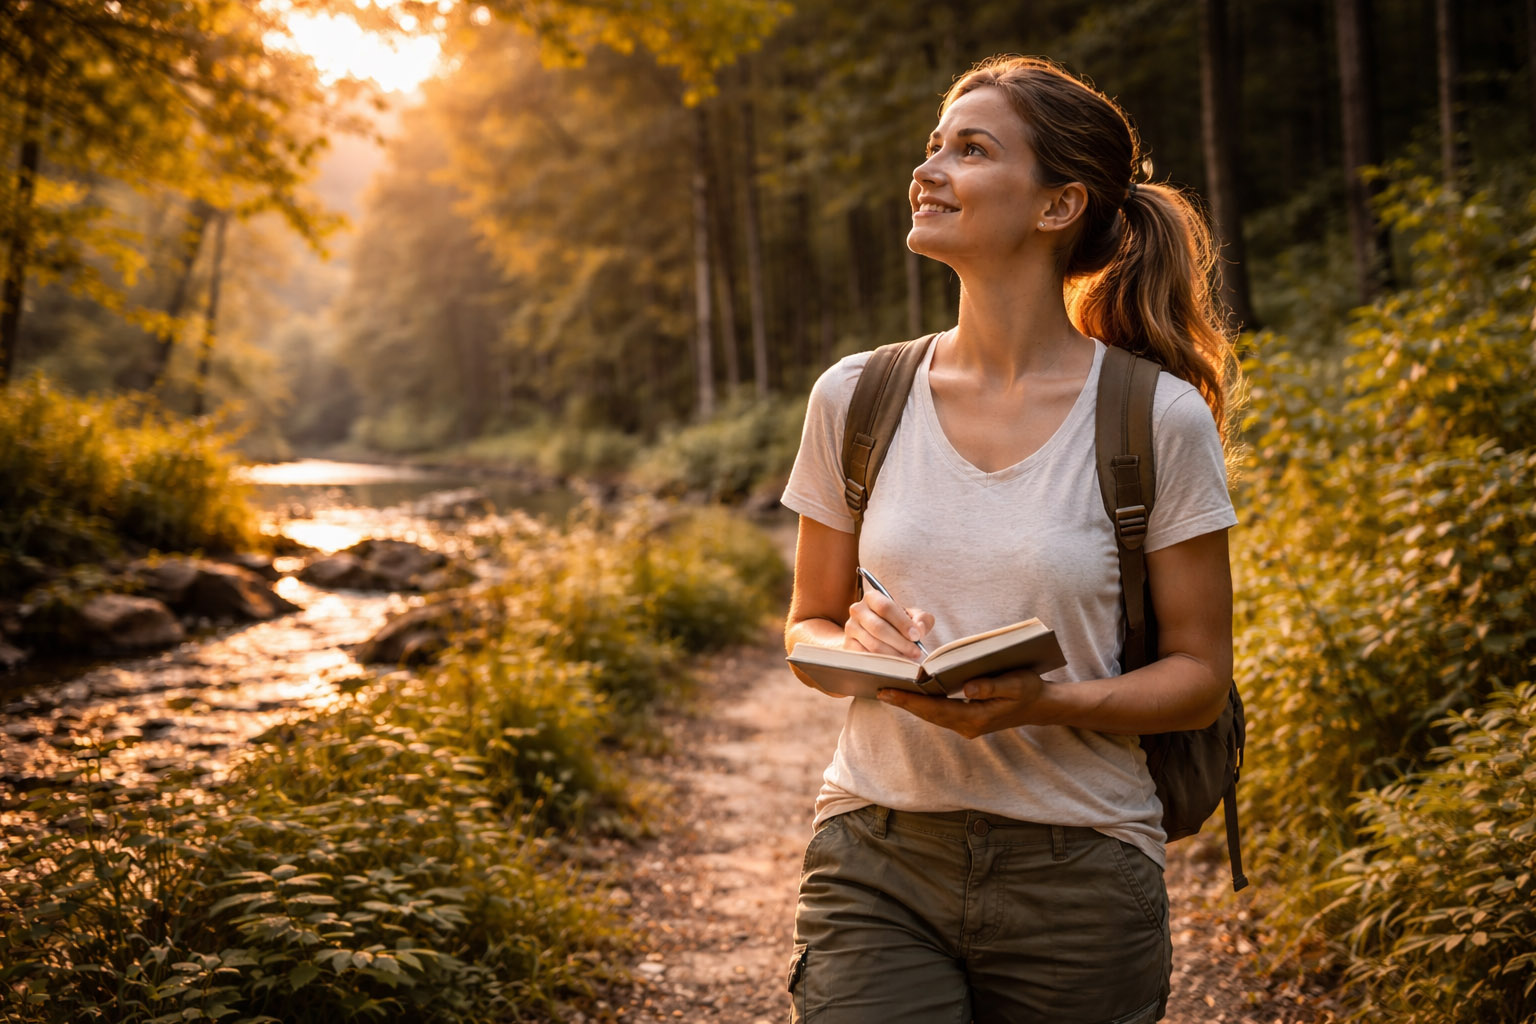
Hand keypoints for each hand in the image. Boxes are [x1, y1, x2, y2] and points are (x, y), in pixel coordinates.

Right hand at [844, 589, 933, 660]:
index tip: (916, 636)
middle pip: (879, 628)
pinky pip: (866, 657)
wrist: (871, 632)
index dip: (902, 623)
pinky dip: (882, 662)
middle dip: (901, 642)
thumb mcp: (911, 616)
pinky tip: (894, 663)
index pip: (886, 608)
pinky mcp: (848, 645)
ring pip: (873, 645)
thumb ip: (921, 619)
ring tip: (908, 659)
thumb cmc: (895, 622)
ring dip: (894, 654)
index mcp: (872, 597)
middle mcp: (858, 610)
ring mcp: (850, 628)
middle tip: (916, 652)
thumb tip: (920, 629)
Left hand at [876, 669, 1049, 736]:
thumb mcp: (1015, 683)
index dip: (909, 701)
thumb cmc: (1029, 690)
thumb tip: (967, 687)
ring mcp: (967, 725)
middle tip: (878, 688)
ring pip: (932, 715)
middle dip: (903, 702)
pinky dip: (925, 703)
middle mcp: (967, 726)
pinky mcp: (968, 719)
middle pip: (928, 714)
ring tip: (889, 689)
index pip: (934, 710)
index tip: (887, 692)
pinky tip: (913, 692)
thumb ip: (991, 685)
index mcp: (975, 718)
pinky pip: (940, 712)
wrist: (1041, 707)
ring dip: (912, 703)